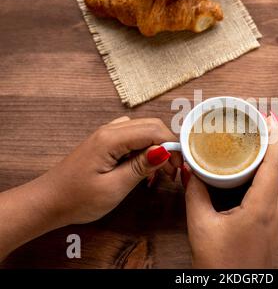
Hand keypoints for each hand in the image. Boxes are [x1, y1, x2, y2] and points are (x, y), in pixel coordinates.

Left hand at [35, 116, 182, 224]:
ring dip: (156, 147)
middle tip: (171, 172)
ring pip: (142, 130)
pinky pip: (131, 137)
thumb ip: (140, 167)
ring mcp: (106, 134)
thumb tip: (164, 151)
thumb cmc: (78, 198)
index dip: (172, 146)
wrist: (48, 202)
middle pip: (151, 126)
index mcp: (112, 139)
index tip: (178, 168)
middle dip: (167, 145)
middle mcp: (110, 130)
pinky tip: (143, 167)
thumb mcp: (114, 187)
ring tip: (159, 173)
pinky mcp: (104, 143)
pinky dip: (143, 148)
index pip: (154, 131)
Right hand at [184, 113, 277, 267]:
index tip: (269, 118)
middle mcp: (275, 212)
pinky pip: (277, 191)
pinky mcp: (272, 225)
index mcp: (261, 209)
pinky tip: (257, 169)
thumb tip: (190, 169)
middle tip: (263, 122)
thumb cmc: (220, 265)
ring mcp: (277, 220)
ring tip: (261, 140)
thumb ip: (195, 194)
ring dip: (276, 157)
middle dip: (277, 142)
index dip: (275, 138)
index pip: (275, 164)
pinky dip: (271, 172)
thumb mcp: (200, 226)